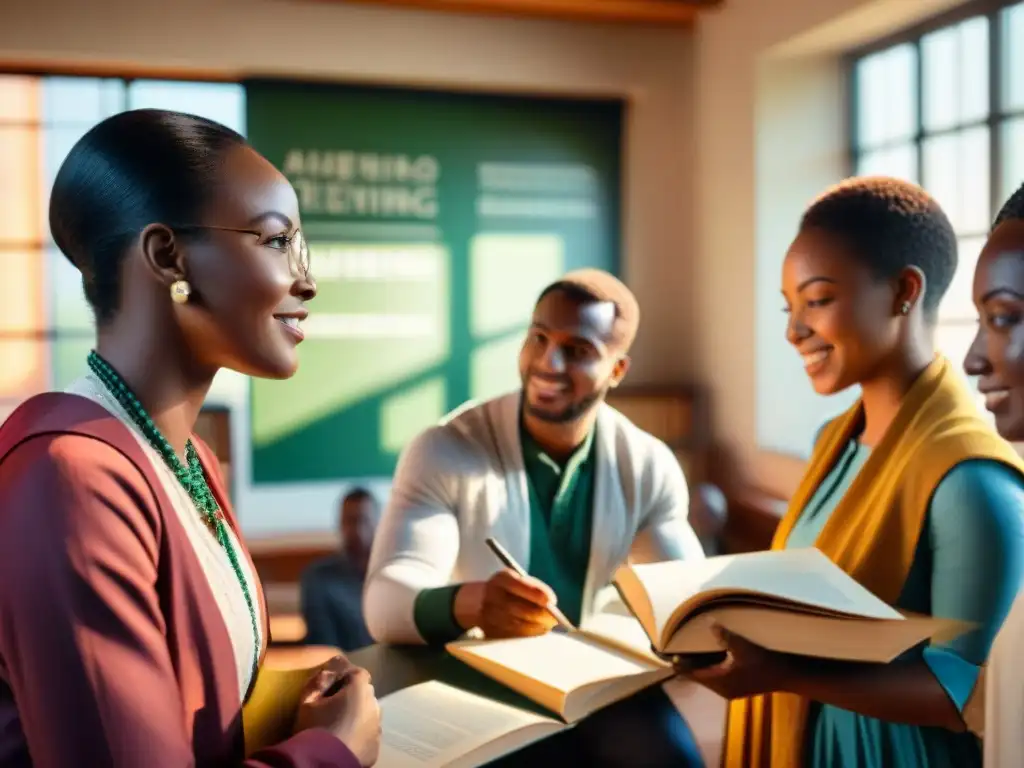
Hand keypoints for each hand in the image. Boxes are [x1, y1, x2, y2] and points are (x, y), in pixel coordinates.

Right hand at [294, 656, 381, 766]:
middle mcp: (374, 704)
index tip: (328, 688)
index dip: (342, 678)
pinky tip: (343, 741)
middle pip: (363, 693)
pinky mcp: (376, 746)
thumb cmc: (314, 728)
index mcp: (360, 689)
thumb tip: (328, 670)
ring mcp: (377, 727)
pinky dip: (358, 734)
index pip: (356, 673)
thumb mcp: (307, 701)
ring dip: (356, 715)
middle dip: (350, 696)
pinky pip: (367, 734)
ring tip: (337, 727)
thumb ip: (319, 680)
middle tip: (330, 708)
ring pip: (367, 714)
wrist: (323, 765)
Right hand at [455, 569, 558, 638]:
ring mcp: (489, 617)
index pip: (519, 585)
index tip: (552, 601)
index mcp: (501, 579)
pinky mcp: (490, 633)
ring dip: (537, 627)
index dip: (537, 593)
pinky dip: (528, 635)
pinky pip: (514, 638)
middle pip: (521, 609)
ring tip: (545, 625)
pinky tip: (534, 631)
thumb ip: (535, 589)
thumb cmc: (510, 591)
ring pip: (520, 626)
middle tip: (555, 620)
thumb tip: (551, 603)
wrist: (481, 602)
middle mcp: (492, 597)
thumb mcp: (519, 581)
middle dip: (542, 616)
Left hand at [673, 624, 792, 699]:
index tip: (668, 654)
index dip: (680, 664)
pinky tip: (710, 655)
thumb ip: (725, 636)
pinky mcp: (737, 687)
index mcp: (721, 682)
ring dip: (700, 665)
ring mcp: (730, 690)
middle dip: (688, 664)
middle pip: (699, 676)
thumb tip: (709, 624)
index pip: (693, 674)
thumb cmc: (765, 661)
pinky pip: (716, 677)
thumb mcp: (744, 646)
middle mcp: (723, 690)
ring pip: (708, 677)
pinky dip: (710, 667)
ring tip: (689, 650)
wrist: (787, 675)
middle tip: (676, 649)